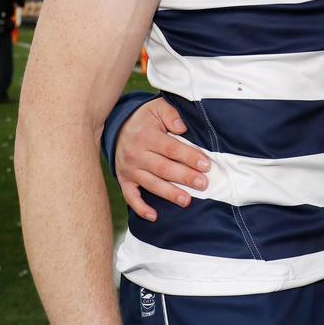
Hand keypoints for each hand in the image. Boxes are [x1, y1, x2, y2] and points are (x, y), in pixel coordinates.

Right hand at [115, 97, 209, 220]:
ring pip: (151, 184)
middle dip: (185, 177)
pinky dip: (141, 208)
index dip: (189, 157)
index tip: (206, 165)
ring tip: (187, 200)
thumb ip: (171, 114)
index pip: (171, 149)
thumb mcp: (157, 108)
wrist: (117, 126)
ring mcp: (129, 169)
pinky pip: (130, 197)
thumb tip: (182, 127)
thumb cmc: (145, 118)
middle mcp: (136, 154)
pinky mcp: (124, 180)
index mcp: (147, 136)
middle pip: (164, 168)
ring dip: (169, 194)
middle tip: (203, 184)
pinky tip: (154, 216)